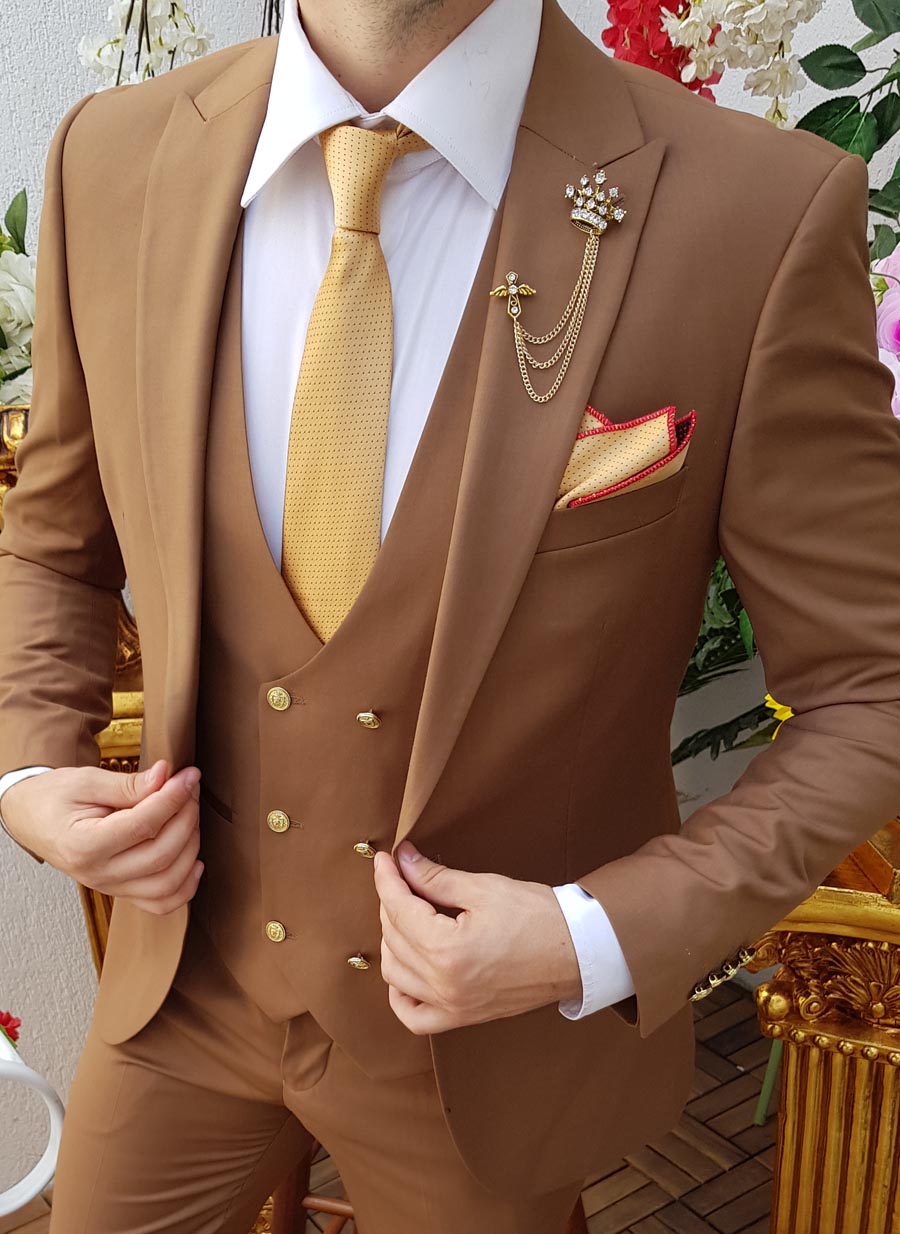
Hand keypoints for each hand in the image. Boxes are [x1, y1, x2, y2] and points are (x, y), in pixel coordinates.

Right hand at [2, 759, 204, 914]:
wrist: (33, 818)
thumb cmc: (55, 798)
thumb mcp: (86, 781)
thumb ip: (129, 784)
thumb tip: (166, 777)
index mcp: (83, 845)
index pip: (143, 826)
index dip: (173, 799)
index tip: (188, 777)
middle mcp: (97, 874)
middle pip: (161, 855)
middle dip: (186, 817)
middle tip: (189, 788)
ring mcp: (110, 887)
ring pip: (167, 883)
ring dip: (190, 847)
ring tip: (189, 814)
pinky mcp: (122, 891)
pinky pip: (161, 903)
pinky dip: (185, 886)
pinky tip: (194, 860)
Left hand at [373, 840, 581, 1034]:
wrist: (575, 951)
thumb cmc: (537, 916)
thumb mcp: (483, 888)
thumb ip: (435, 877)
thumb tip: (404, 861)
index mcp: (447, 950)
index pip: (398, 909)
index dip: (387, 879)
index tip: (384, 860)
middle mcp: (444, 985)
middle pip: (393, 938)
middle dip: (391, 902)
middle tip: (402, 877)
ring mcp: (452, 1007)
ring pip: (395, 974)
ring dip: (391, 940)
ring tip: (405, 913)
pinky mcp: (463, 1017)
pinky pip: (414, 1016)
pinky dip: (400, 993)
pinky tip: (403, 969)